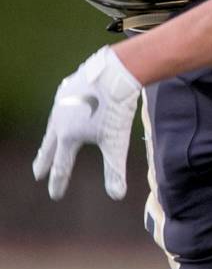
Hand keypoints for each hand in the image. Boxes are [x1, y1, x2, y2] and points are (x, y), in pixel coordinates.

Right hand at [32, 46, 141, 200]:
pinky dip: (61, 114)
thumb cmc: (115, 109)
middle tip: (37, 172)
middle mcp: (59, 120)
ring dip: (51, 137)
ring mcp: (61, 102)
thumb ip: (114, 170)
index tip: (55, 195)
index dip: (58, 182)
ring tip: (51, 143)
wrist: (114, 73)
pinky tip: (65, 112)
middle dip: (44, 161)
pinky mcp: (68, 87)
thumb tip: (117, 196)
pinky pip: (62, 104)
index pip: (61, 166)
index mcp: (67, 137)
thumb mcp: (116, 142)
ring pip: (53, 124)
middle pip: (49, 146)